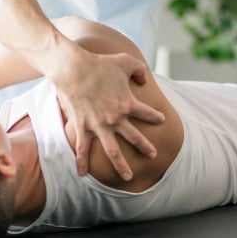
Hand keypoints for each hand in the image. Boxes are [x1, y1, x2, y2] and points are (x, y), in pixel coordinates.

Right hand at [54, 50, 164, 180]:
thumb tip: (144, 79)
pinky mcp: (83, 127)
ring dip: (121, 165)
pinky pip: (83, 148)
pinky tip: (83, 174)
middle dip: (145, 147)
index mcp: (128, 103)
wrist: (75, 69)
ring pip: (113, 151)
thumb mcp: (126, 61)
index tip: (161, 120)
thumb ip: (139, 69)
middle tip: (153, 154)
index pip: (147, 113)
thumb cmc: (100, 64)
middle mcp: (116, 118)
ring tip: (128, 176)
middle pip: (135, 138)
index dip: (155, 117)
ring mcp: (99, 125)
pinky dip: (82, 162)